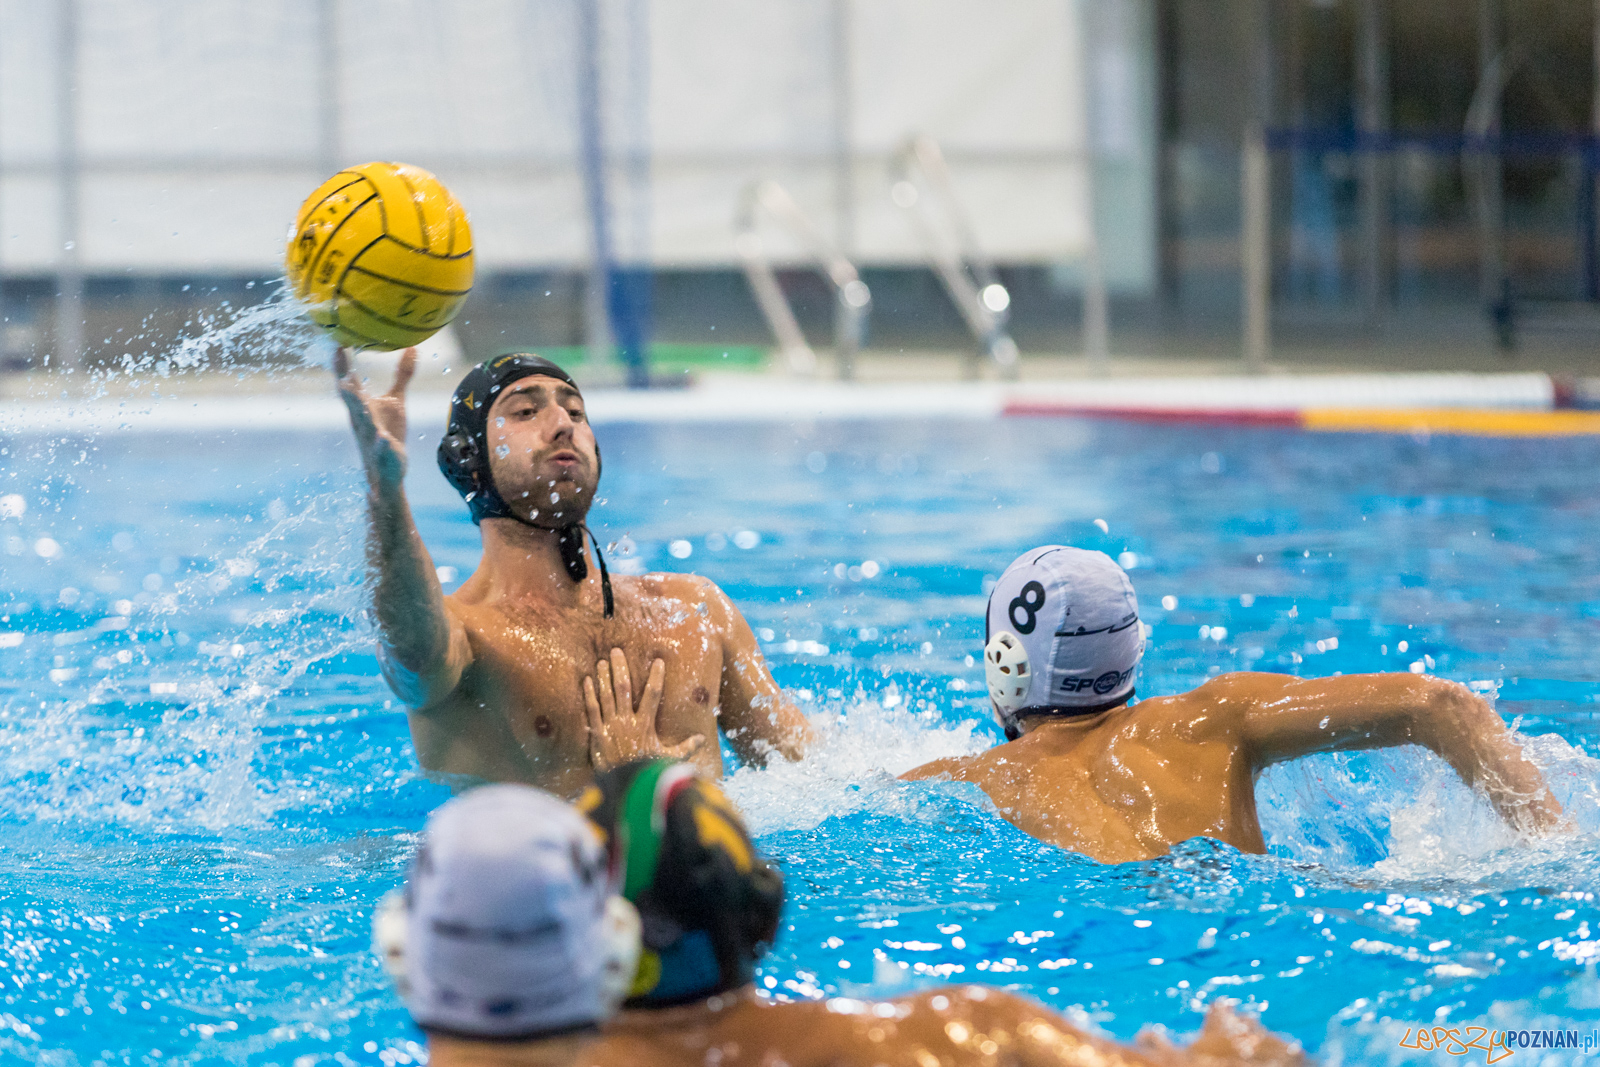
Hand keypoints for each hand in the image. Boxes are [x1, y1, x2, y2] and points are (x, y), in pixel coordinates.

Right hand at [336, 346, 415, 490]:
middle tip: (336, 357)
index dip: (342, 361)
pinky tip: (383, 437)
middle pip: (350, 398)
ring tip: (349, 389)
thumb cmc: (388, 432)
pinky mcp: (384, 456)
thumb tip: (412, 348)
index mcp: (361, 406)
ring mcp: (371, 438)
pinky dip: (382, 443)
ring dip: (356, 406)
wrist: (387, 473)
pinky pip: (382, 449)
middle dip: (344, 377)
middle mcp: (361, 420)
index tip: (337, 339)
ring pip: (362, 421)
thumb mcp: (396, 402)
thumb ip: (402, 375)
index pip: (349, 381)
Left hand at [584, 648, 705, 772]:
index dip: (656, 677)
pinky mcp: (597, 734)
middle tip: (616, 651)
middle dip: (620, 668)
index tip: (658, 660)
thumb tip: (702, 739)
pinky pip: (592, 710)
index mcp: (645, 725)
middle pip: (623, 689)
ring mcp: (610, 727)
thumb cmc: (646, 771)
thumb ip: (685, 747)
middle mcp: (627, 722)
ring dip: (604, 677)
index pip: (653, 695)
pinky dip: (589, 695)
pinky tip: (587, 681)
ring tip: (602, 661)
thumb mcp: (667, 759)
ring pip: (606, 696)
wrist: (623, 786)